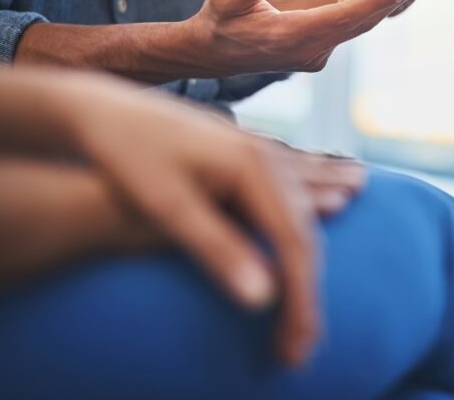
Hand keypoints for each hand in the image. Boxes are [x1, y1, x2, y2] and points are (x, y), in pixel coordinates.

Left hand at [58, 74, 364, 364]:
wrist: (104, 108)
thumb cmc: (128, 156)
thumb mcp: (167, 207)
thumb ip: (218, 249)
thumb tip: (264, 298)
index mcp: (253, 169)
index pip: (294, 244)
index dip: (299, 299)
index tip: (293, 345)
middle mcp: (267, 156)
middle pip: (305, 228)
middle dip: (309, 288)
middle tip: (302, 343)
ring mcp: (260, 149)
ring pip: (308, 197)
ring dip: (325, 228)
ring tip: (350, 239)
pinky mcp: (248, 148)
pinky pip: (299, 174)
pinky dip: (321, 187)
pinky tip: (341, 183)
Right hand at [184, 0, 431, 74]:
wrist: (208, 53)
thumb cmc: (216, 22)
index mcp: (296, 38)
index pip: (348, 17)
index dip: (379, 0)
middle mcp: (313, 49)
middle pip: (363, 19)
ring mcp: (316, 52)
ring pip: (356, 20)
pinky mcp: (314, 47)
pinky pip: (344, 22)